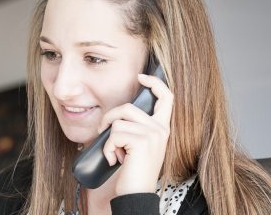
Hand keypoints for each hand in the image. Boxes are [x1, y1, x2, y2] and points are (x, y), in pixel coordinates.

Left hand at [98, 74, 173, 194]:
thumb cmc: (133, 171)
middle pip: (128, 107)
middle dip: (109, 118)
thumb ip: (136, 127)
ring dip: (108, 137)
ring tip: (114, 152)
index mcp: (163, 128)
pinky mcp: (141, 141)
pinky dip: (107, 148)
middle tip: (103, 133)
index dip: (154, 83)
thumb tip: (119, 113)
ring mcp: (153, 134)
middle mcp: (161, 129)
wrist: (136, 193)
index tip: (141, 77)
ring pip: (118, 121)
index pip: (166, 97)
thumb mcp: (138, 146)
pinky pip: (113, 134)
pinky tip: (114, 160)